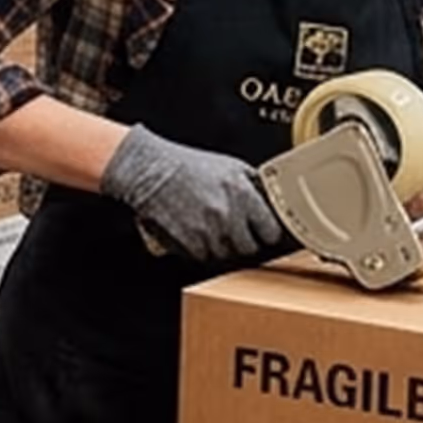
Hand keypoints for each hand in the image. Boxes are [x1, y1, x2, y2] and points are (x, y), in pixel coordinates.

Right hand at [100, 124, 285, 261]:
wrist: (151, 169)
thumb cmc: (189, 165)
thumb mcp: (230, 166)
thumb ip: (253, 186)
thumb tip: (270, 203)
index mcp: (243, 194)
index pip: (271, 231)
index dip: (267, 233)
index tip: (263, 232)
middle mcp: (228, 214)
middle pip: (249, 248)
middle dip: (244, 242)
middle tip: (234, 231)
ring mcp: (209, 230)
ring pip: (227, 255)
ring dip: (222, 247)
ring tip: (212, 228)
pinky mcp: (189, 241)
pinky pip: (204, 257)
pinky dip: (202, 250)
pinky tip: (197, 233)